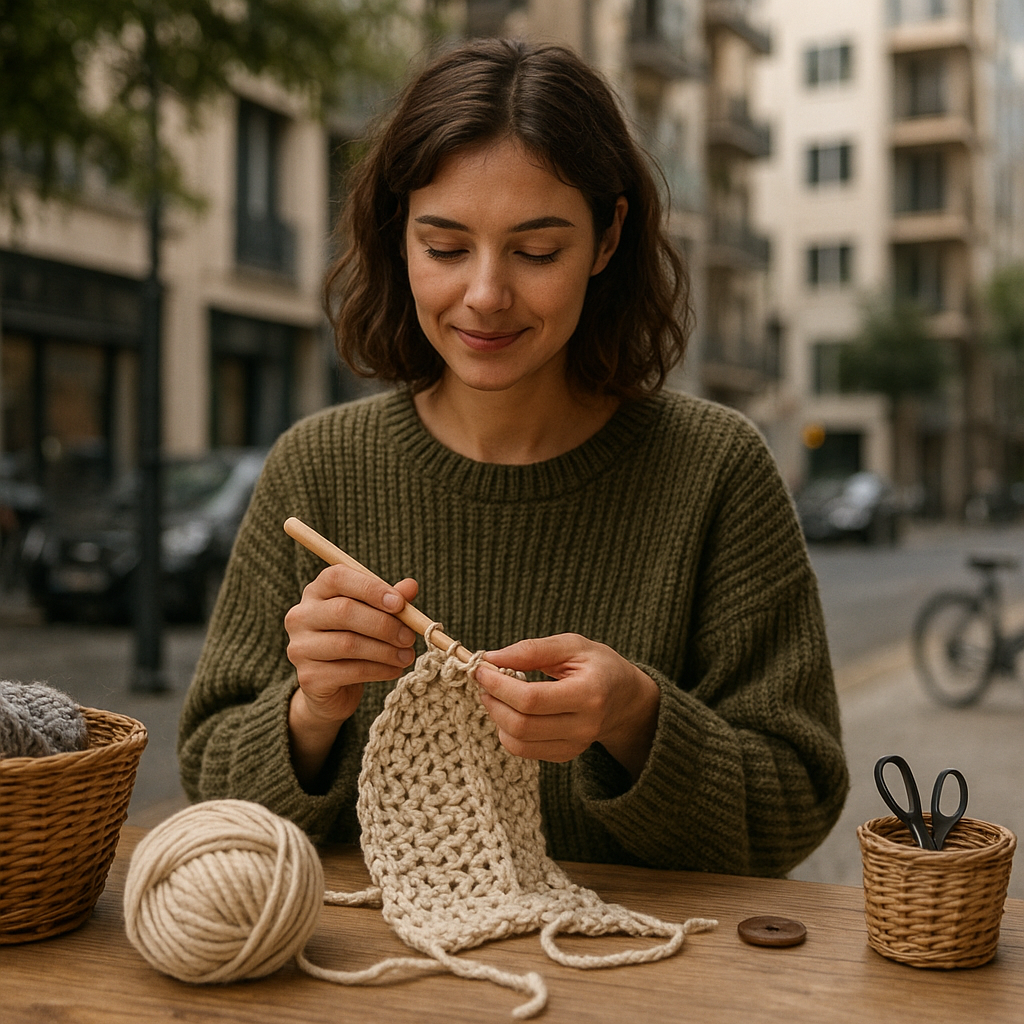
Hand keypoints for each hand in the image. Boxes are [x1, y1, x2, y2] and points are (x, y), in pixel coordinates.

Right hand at [284, 565, 418, 784]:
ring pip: (347, 642)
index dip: (371, 587)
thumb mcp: (375, 619)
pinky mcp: (308, 679)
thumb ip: (391, 601)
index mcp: (316, 593)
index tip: (401, 601)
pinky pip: (348, 671)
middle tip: (411, 635)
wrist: (332, 690)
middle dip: (384, 623)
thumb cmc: (358, 642)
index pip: (337, 577)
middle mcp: (299, 617)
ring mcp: (299, 649)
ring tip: (407, 656)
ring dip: (385, 649)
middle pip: (344, 611)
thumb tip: (413, 585)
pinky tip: (395, 671)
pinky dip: (378, 670)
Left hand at [474, 634, 659, 780]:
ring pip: (519, 743)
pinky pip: (525, 751)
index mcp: (589, 693)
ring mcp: (575, 745)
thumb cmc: (598, 666)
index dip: (499, 685)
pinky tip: (511, 710)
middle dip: (494, 702)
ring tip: (496, 695)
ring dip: (497, 718)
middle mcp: (584, 726)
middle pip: (522, 725)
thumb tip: (492, 658)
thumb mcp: (572, 645)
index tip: (482, 669)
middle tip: (484, 682)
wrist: (625, 699)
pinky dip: (508, 731)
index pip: (532, 699)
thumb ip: (533, 650)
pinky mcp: (566, 755)